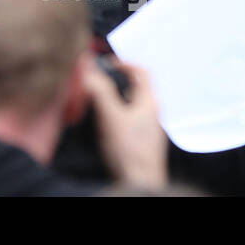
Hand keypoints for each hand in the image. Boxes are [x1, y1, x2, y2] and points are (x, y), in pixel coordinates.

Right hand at [83, 60, 166, 189]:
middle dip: (117, 80)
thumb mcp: (111, 116)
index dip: (124, 63)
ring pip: (133, 102)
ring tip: (98, 99)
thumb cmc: (128, 149)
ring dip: (116, 96)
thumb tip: (90, 71)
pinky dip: (118, 111)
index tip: (107, 64)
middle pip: (137, 86)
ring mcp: (150, 127)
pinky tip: (106, 122)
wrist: (140, 181)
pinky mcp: (144, 140)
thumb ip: (101, 91)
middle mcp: (153, 112)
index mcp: (150, 101)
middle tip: (99, 80)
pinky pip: (132, 117)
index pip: (142, 71)